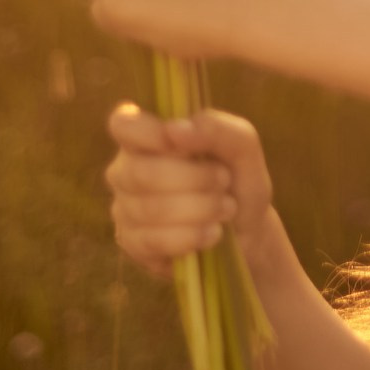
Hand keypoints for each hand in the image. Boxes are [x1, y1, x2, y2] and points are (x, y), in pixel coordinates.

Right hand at [105, 103, 282, 277]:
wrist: (246, 230)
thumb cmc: (237, 179)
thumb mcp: (241, 145)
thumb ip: (215, 128)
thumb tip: (175, 129)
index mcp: (146, 137)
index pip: (123, 125)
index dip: (149, 134)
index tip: (183, 145)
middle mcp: (126, 170)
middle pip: (142, 172)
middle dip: (195, 179)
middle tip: (224, 181)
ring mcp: (124, 209)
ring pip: (151, 209)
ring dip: (201, 209)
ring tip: (226, 208)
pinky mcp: (131, 244)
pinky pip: (153, 241)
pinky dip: (191, 237)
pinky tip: (212, 233)